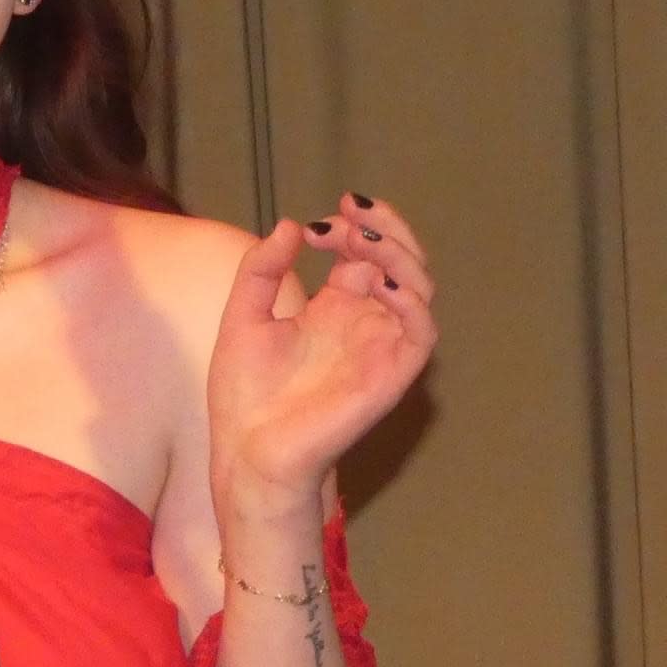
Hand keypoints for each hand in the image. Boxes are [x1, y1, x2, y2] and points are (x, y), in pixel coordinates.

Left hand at [207, 192, 436, 514]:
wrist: (248, 451)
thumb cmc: (246, 396)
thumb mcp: (244, 316)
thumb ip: (261, 270)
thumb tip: (290, 225)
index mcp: (334, 307)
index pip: (365, 252)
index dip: (353, 226)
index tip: (321, 220)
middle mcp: (364, 322)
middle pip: (399, 260)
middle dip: (384, 228)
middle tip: (351, 215)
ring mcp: (380, 346)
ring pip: (419, 286)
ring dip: (399, 254)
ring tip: (364, 239)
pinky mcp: (391, 375)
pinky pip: (422, 332)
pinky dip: (411, 301)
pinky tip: (381, 283)